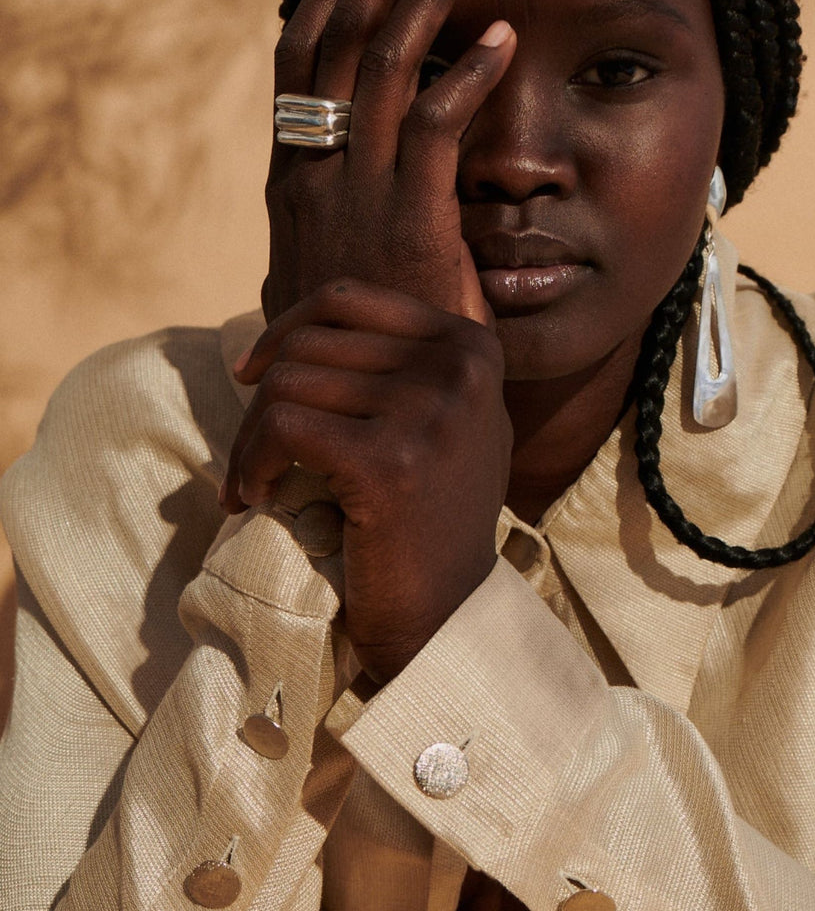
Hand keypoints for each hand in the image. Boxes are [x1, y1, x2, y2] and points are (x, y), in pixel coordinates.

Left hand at [220, 281, 511, 684]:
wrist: (444, 611)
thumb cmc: (432, 516)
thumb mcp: (447, 418)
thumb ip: (411, 359)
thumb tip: (317, 313)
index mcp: (471, 345)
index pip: (346, 299)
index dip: (284, 329)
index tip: (255, 374)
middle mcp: (458, 368)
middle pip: (309, 345)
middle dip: (262, 398)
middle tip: (251, 453)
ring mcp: (428, 412)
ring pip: (287, 383)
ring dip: (249, 438)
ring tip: (250, 480)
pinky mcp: (388, 460)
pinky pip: (281, 427)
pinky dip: (248, 463)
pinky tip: (253, 496)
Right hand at [262, 0, 515, 324]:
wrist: (357, 413)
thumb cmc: (351, 347)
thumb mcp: (321, 277)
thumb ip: (328, 230)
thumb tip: (335, 210)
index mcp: (294, 176)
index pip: (302, 58)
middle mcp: (315, 171)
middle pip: (336, 34)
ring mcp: (357, 192)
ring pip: (382, 63)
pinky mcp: (409, 219)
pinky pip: (436, 124)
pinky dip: (467, 73)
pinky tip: (502, 34)